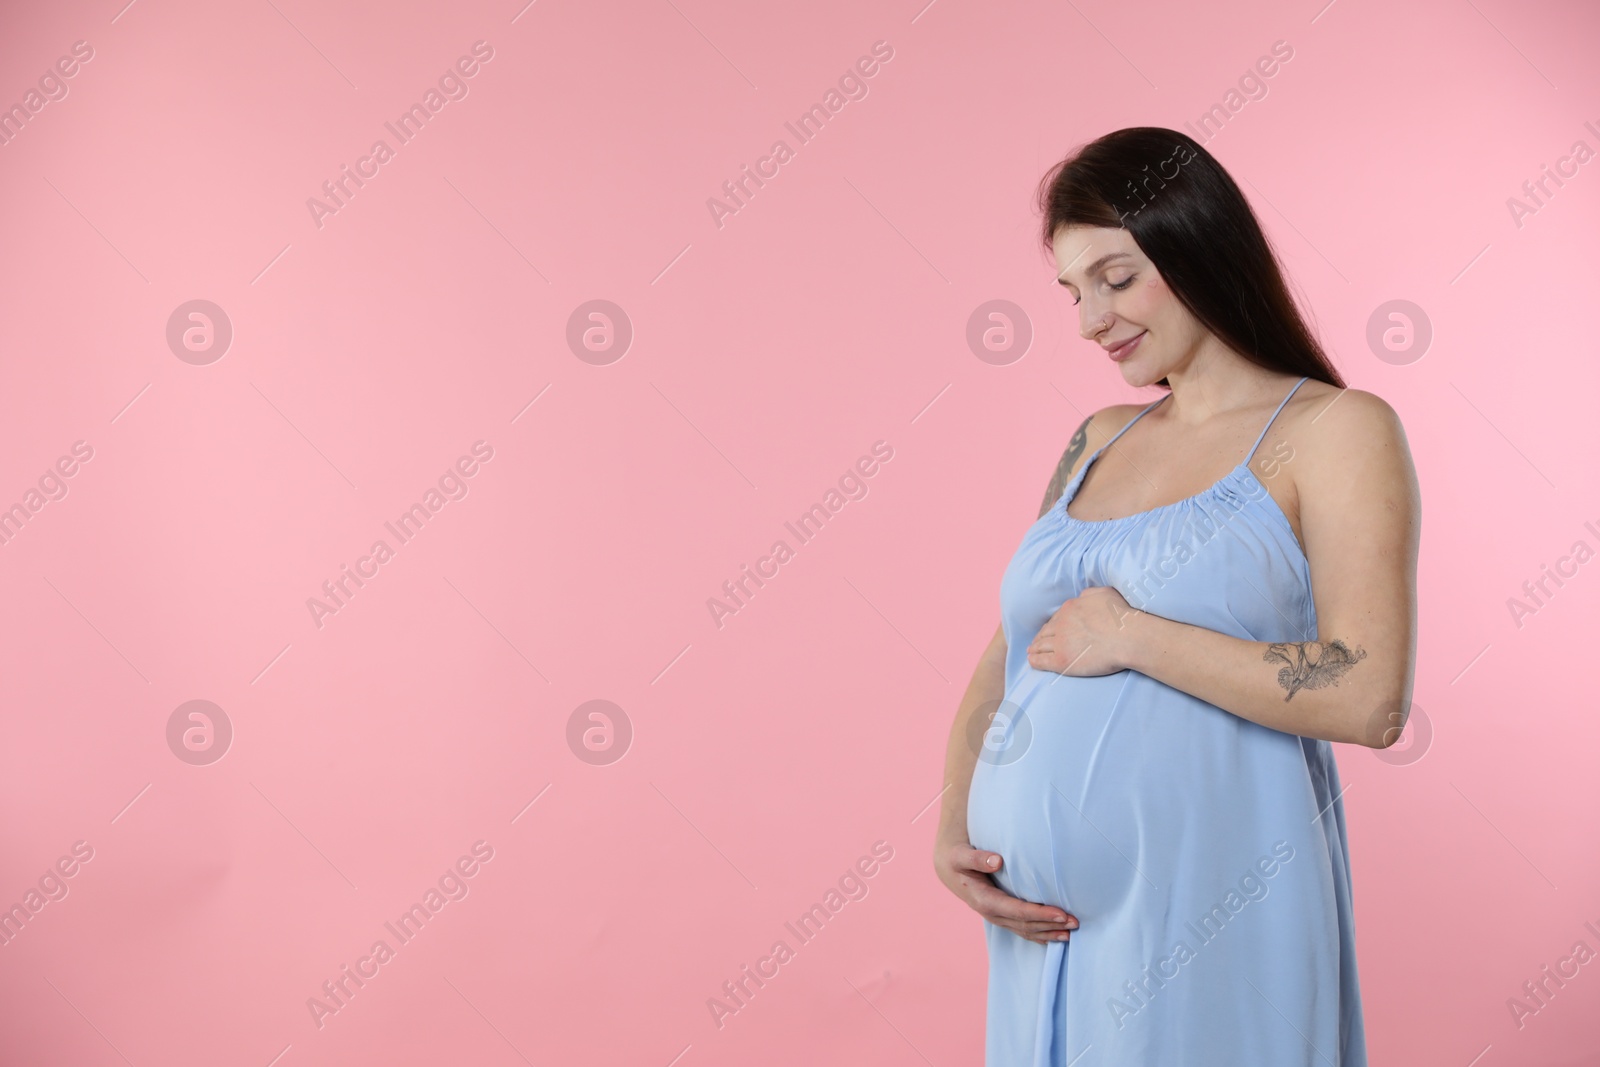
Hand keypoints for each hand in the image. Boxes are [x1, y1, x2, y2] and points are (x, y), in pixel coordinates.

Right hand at [933, 837, 1077, 943]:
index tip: (1061, 913)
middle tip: (1075, 922)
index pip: (1016, 911)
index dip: (1039, 914)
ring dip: (1048, 932)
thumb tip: (997, 861)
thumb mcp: (961, 855)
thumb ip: (977, 858)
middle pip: (1024, 925)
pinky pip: (1022, 929)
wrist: (949, 868)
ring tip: (1071, 933)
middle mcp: (991, 912)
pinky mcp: (1001, 915)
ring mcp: (996, 916)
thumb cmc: (956, 858)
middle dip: (1050, 925)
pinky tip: (1055, 936)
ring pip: (1025, 930)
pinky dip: (1039, 934)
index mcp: (983, 899)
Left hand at [1026, 585, 1139, 675]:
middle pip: (1046, 631)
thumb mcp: (1105, 593)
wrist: (1128, 637)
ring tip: (1031, 652)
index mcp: (1070, 608)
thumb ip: (1090, 594)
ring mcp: (1060, 642)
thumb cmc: (1122, 615)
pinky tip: (1031, 661)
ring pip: (1041, 645)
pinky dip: (1035, 660)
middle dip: (1041, 636)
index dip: (1052, 625)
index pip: (1056, 618)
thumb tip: (1081, 597)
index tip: (1050, 630)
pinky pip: (1042, 660)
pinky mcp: (1062, 660)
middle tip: (1036, 642)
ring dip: (1035, 648)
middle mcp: (1062, 624)